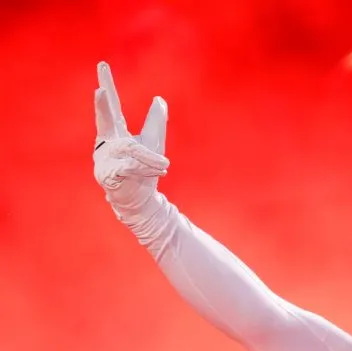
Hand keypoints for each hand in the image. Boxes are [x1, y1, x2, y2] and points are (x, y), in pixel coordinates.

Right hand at [93, 61, 169, 207]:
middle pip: (106, 121)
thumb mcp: (153, 141)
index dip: (107, 85)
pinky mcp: (110, 176)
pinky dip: (147, 169)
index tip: (102, 65)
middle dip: (102, 107)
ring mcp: (106, 159)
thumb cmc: (144, 169)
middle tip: (99, 91)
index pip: (112, 106)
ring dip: (149, 157)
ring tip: (165, 164)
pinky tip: (159, 172)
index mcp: (116, 133)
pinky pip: (130, 168)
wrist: (141, 198)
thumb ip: (155, 121)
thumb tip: (159, 99)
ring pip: (130, 149)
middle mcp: (107, 143)